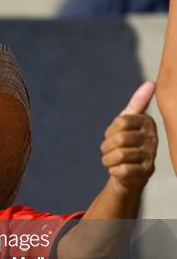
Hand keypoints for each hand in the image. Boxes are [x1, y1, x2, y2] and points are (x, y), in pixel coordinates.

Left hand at [101, 82, 157, 196]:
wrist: (128, 174)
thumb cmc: (126, 144)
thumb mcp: (128, 122)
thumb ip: (137, 103)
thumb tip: (151, 83)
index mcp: (147, 122)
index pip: (121, 122)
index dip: (110, 131)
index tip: (112, 136)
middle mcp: (153, 137)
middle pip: (119, 139)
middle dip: (106, 147)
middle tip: (109, 151)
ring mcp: (151, 155)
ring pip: (119, 155)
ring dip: (108, 160)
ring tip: (113, 161)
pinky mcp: (146, 172)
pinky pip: (122, 169)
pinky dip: (113, 170)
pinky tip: (118, 170)